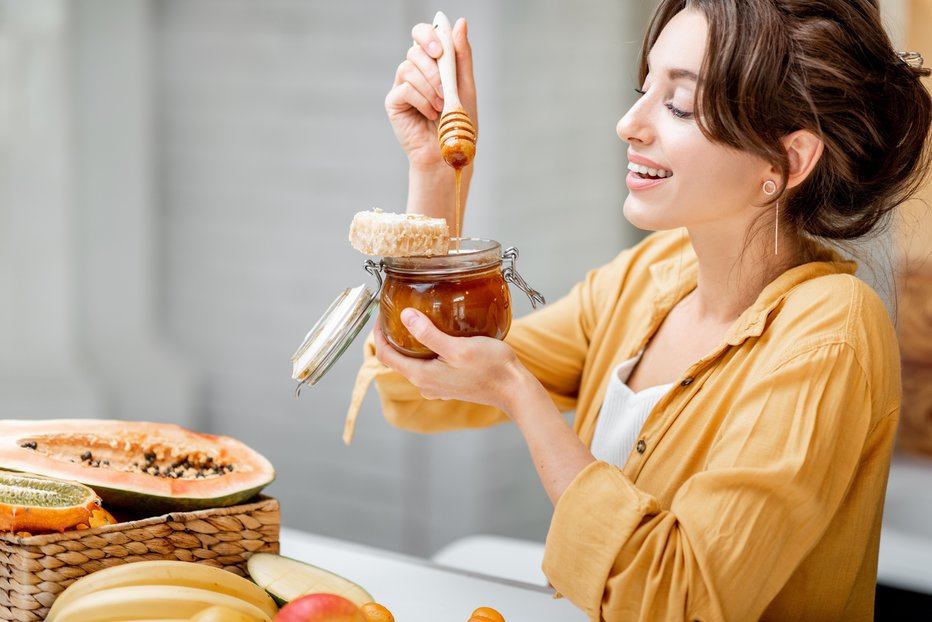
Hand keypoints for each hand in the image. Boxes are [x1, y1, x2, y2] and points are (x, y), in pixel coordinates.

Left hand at [373, 308, 526, 412]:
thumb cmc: (490, 368)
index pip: (386, 356)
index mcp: (421, 376)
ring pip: (412, 362)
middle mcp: (425, 384)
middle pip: (397, 359)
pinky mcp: (448, 384)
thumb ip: (429, 334)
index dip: (378, 334)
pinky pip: (427, 366)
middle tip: (394, 313)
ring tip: (413, 321)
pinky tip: (435, 337)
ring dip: (408, 344)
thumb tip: (405, 317)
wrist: (513, 389)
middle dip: (392, 337)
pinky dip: (424, 351)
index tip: (380, 314)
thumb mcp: (457, 347)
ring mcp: (436, 386)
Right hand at [384, 18, 476, 170]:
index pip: (422, 34)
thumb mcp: (465, 85)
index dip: (428, 35)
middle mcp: (415, 71)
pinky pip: (404, 89)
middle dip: (433, 68)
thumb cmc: (458, 123)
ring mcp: (402, 86)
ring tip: (441, 107)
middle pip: (414, 49)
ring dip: (430, 87)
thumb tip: (459, 22)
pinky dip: (421, 101)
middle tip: (446, 89)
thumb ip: (461, 55)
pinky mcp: (394, 102)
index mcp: (432, 63)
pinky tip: (430, 114)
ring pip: (408, 68)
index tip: (440, 51)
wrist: (449, 153)